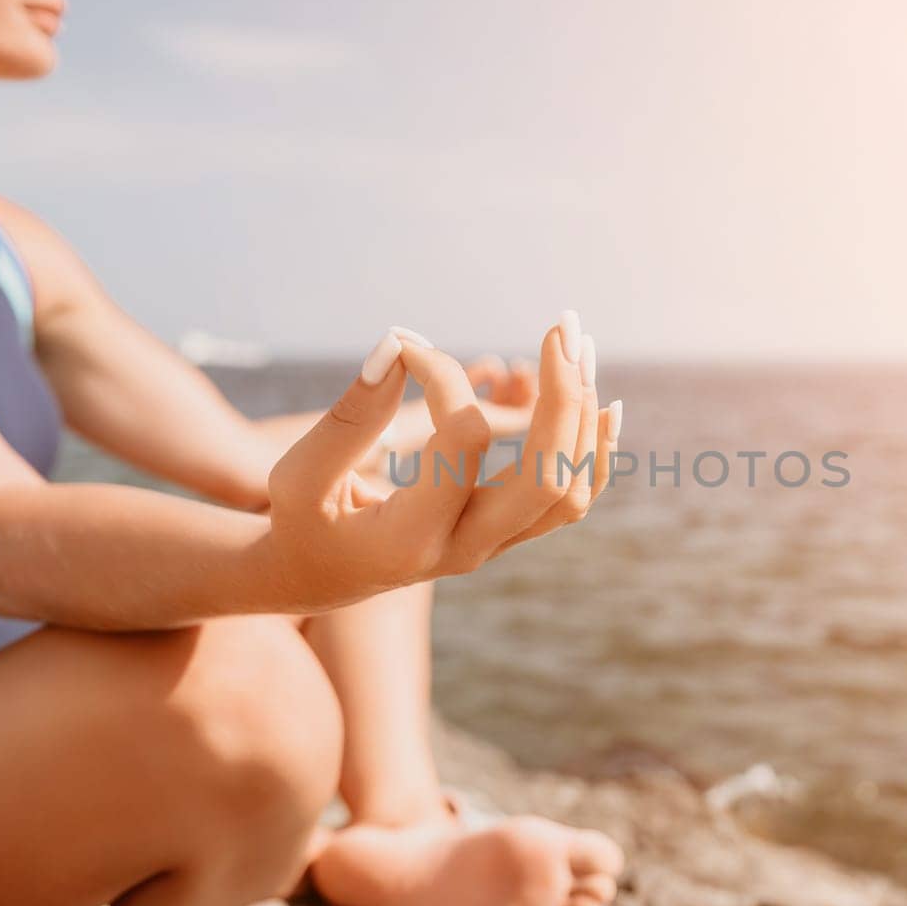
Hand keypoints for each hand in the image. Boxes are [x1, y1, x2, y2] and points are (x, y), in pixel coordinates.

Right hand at [262, 315, 617, 609]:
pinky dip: (594, 451)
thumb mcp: (302, 472)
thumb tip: (399, 345)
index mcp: (412, 538)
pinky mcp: (505, 533)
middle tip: (560, 327)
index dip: (443, 379)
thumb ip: (349, 416)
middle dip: (564, 397)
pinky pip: (571, 497)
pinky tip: (606, 403)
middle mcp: (466, 549)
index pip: (461, 442)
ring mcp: (493, 545)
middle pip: (548, 477)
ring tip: (578, 346)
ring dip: (584, 414)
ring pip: (571, 488)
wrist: (316, 578)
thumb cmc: (301, 521)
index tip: (408, 346)